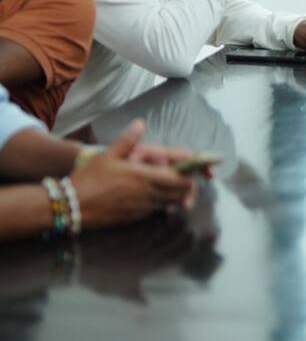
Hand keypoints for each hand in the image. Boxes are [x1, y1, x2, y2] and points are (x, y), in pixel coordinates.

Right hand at [71, 123, 195, 228]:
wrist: (72, 206)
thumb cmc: (89, 178)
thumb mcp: (107, 155)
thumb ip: (127, 140)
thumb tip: (139, 123)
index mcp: (144, 177)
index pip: (180, 178)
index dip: (191, 174)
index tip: (197, 169)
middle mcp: (148, 194)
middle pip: (180, 192)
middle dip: (188, 185)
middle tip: (187, 176)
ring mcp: (143, 208)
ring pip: (171, 203)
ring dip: (176, 195)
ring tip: (174, 186)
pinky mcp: (135, 217)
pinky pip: (156, 211)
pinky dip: (163, 204)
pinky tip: (156, 197)